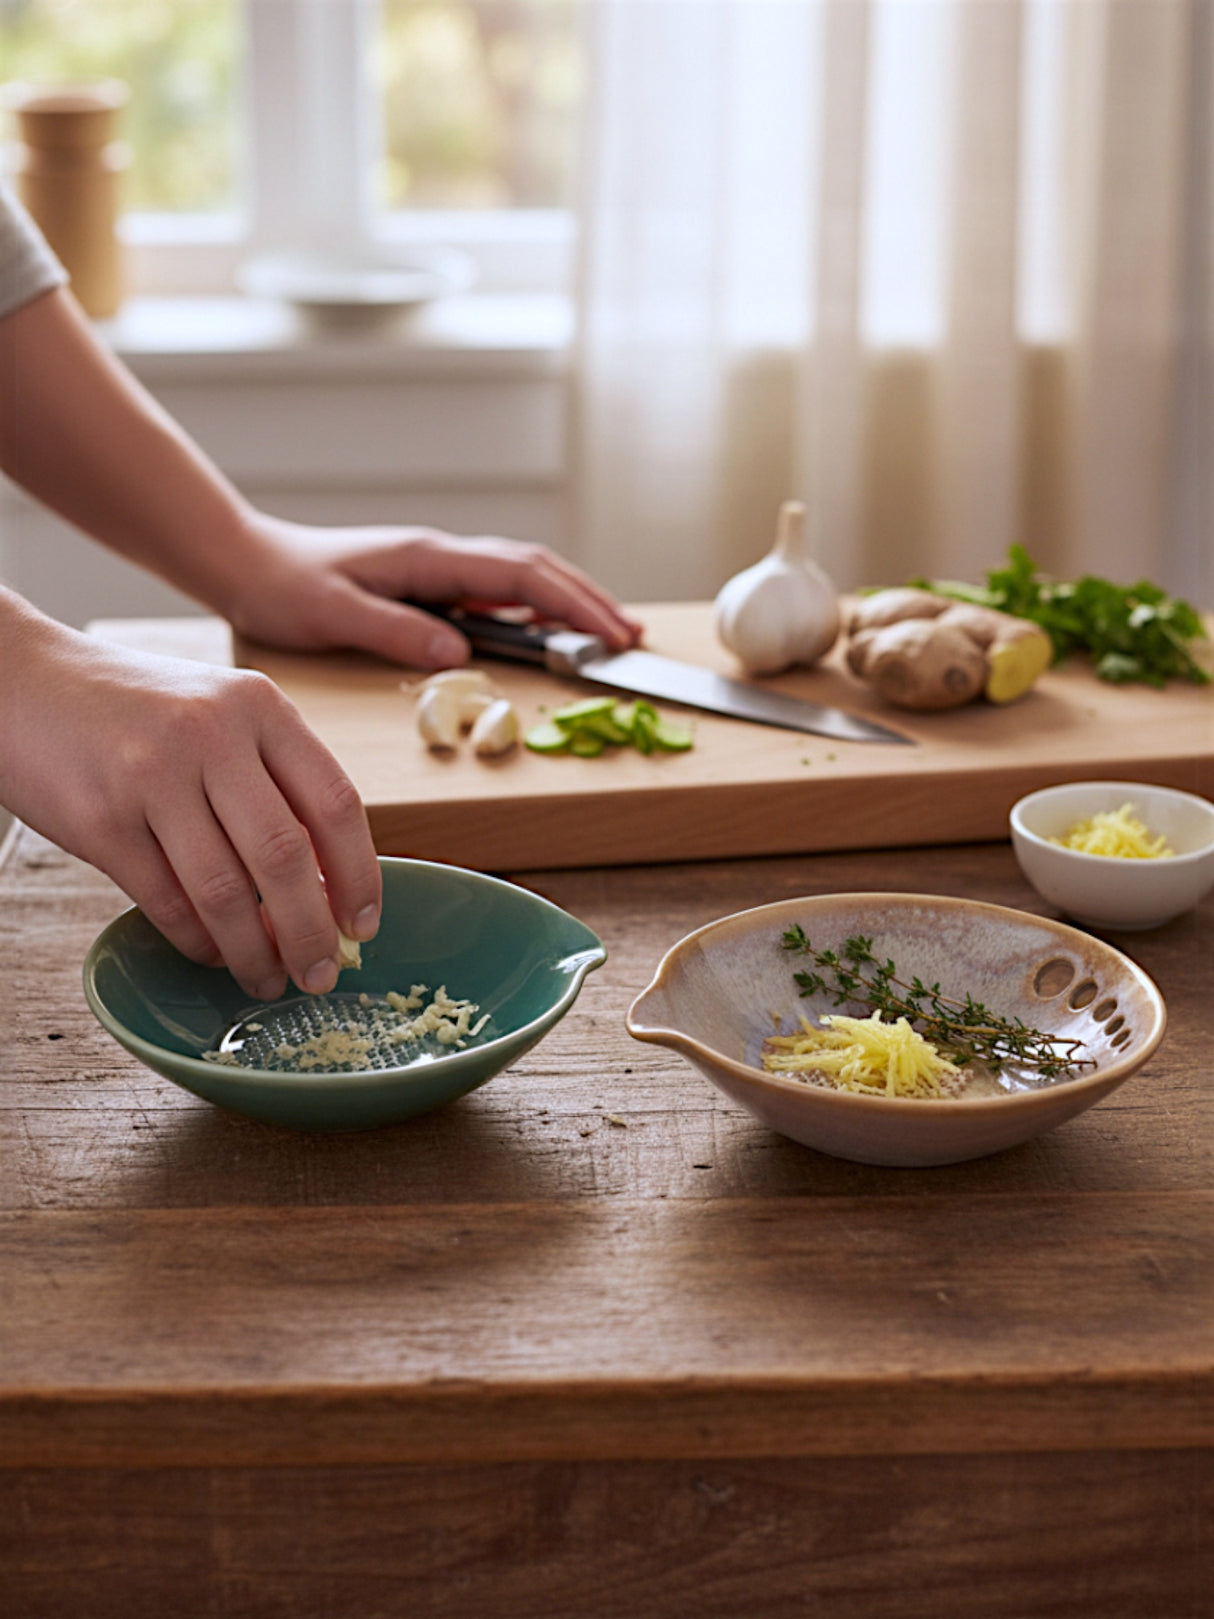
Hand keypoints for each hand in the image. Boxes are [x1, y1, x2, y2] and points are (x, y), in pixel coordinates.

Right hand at [0, 610, 380, 1000]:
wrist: (23, 681)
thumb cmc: (136, 709)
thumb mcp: (220, 713)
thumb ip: (274, 779)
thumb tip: (329, 885)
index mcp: (259, 706)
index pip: (336, 803)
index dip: (359, 876)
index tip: (363, 925)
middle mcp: (212, 736)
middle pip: (286, 858)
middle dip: (311, 932)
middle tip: (320, 974)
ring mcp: (153, 777)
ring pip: (225, 892)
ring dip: (254, 952)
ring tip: (267, 979)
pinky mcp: (102, 820)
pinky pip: (166, 902)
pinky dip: (196, 940)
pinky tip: (211, 953)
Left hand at [219, 516, 643, 668]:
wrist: (249, 562)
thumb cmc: (284, 587)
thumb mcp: (334, 615)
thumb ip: (397, 632)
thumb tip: (459, 654)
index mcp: (430, 559)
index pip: (521, 578)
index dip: (573, 605)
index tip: (610, 635)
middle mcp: (443, 556)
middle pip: (537, 570)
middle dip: (590, 600)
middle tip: (632, 638)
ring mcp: (440, 567)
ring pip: (524, 577)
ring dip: (571, 600)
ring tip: (612, 631)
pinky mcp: (431, 583)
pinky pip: (500, 591)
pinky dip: (538, 607)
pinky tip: (552, 629)